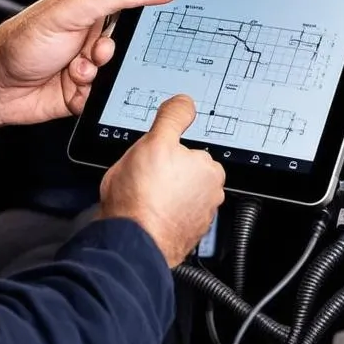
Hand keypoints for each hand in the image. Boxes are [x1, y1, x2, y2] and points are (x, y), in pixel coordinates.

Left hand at [0, 0, 180, 129]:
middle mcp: (90, 35)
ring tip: (76, 69)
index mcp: (88, 9)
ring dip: (99, 71)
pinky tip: (71, 85)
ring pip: (118, 70)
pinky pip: (105, 95)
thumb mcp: (68, 9)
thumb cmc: (21, 41)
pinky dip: (91, 92)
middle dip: (114, 47)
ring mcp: (88, 64)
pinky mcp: (84, 92)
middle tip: (97, 48)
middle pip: (128, 40)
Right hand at [98, 94, 225, 266]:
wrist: (131, 242)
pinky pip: (173, 218)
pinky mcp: (187, 238)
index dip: (165, 153)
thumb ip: (173, 117)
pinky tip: (146, 215)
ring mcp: (200, 219)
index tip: (152, 161)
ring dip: (164, 197)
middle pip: (184, 174)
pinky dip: (162, 216)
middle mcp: (212, 196)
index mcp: (209, 170)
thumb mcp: (155, 141)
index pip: (188, 151)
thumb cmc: (141, 196)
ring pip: (178, 197)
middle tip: (145, 179)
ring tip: (143, 199)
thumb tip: (185, 102)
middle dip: (166, 175)